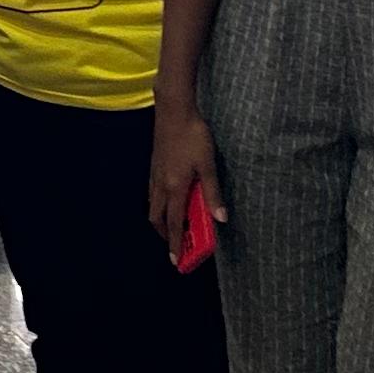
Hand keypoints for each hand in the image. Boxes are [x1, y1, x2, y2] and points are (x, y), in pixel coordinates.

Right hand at [150, 109, 219, 261]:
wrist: (173, 112)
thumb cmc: (193, 137)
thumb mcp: (207, 165)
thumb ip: (213, 193)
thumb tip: (221, 218)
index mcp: (174, 188)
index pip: (173, 223)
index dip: (175, 243)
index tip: (176, 261)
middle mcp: (160, 185)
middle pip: (156, 218)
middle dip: (165, 234)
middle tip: (176, 244)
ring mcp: (154, 175)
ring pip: (152, 205)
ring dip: (161, 219)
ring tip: (174, 225)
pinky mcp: (154, 166)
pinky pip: (152, 193)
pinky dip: (159, 204)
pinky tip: (170, 199)